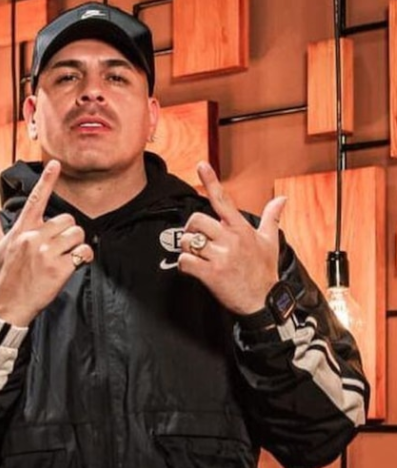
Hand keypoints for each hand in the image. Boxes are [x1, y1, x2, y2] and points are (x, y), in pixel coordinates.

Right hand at [0, 160, 93, 326]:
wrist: (7, 308)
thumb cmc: (0, 279)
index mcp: (20, 231)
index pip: (36, 199)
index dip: (47, 179)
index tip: (55, 164)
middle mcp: (34, 238)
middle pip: (67, 219)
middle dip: (67, 231)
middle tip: (57, 246)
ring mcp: (47, 253)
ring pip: (77, 233)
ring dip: (75, 244)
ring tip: (63, 256)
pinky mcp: (60, 269)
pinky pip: (83, 253)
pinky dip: (83, 257)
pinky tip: (73, 264)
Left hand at [177, 161, 285, 314]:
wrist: (263, 302)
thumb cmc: (264, 272)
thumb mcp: (270, 242)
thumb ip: (272, 218)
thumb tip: (282, 199)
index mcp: (242, 229)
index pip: (223, 200)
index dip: (211, 181)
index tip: (201, 165)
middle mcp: (231, 239)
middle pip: (196, 221)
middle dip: (191, 230)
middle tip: (196, 240)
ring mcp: (221, 256)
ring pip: (188, 241)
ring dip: (188, 250)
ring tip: (198, 257)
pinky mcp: (211, 273)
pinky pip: (185, 261)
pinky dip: (184, 265)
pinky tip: (194, 269)